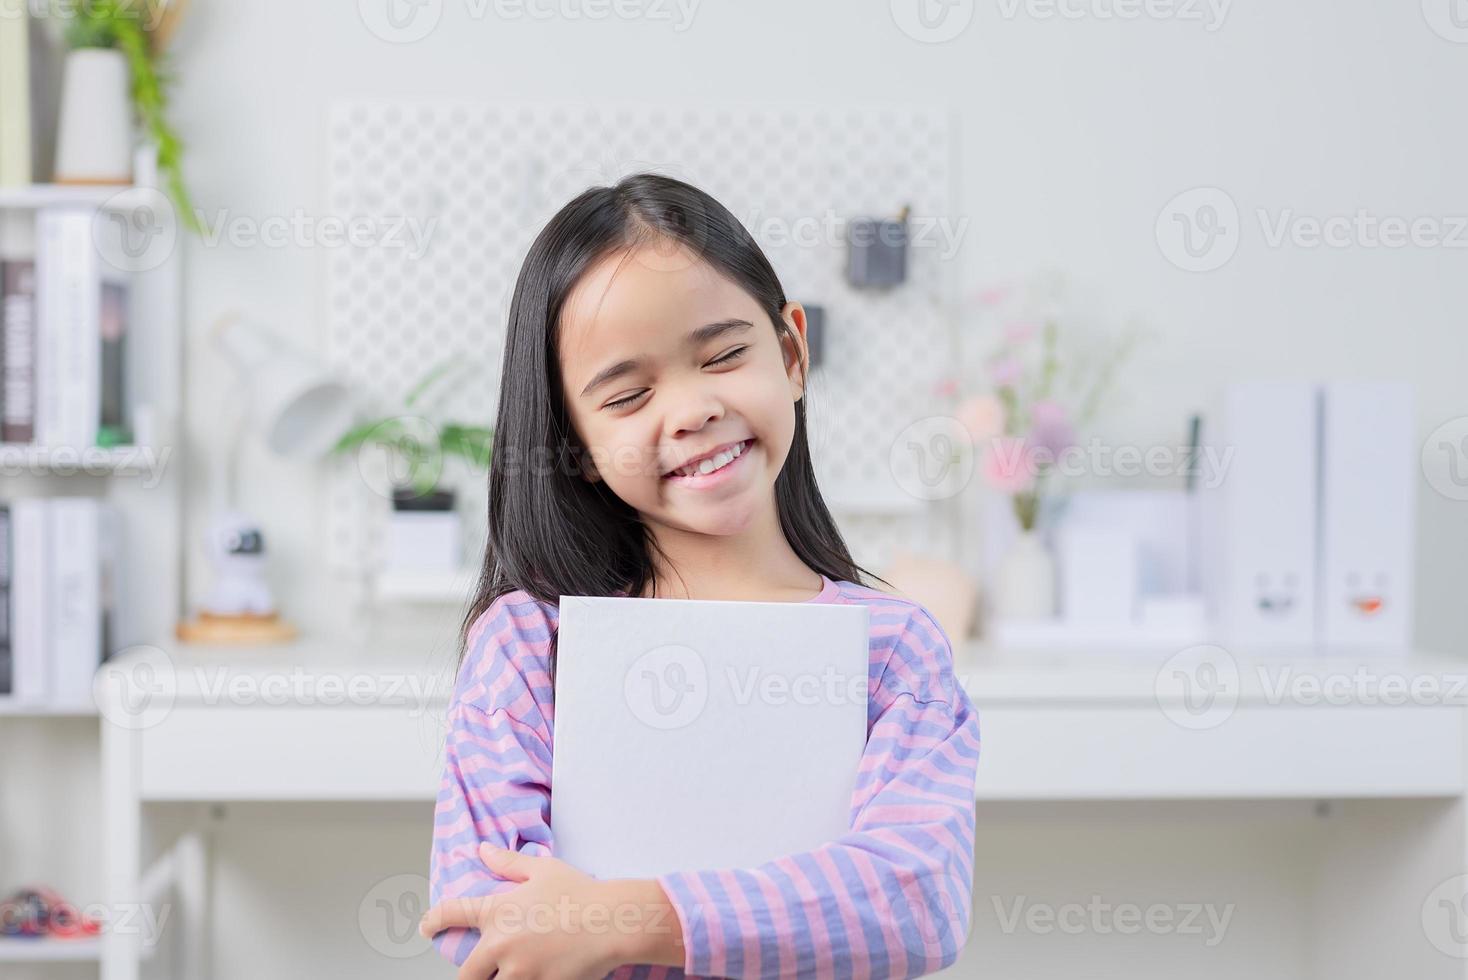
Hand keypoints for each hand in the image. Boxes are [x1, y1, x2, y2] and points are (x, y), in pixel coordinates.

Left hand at [419, 843, 674, 979]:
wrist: (612, 922)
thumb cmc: (580, 892)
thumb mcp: (543, 870)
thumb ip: (508, 862)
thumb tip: (483, 850)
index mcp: (497, 912)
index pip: (450, 914)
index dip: (433, 921)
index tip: (427, 928)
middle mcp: (501, 945)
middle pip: (466, 975)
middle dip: (470, 975)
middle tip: (479, 972)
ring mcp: (519, 972)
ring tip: (508, 975)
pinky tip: (531, 978)